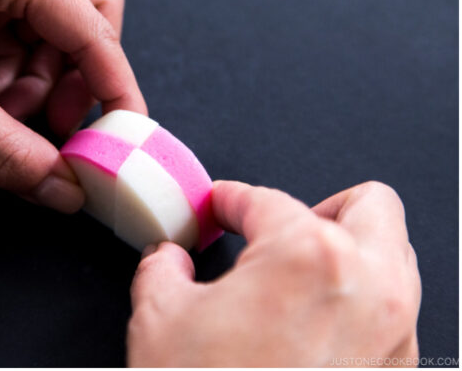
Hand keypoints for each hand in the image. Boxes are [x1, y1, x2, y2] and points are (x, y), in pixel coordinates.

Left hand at [0, 0, 145, 212]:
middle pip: (84, 23)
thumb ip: (7, 151)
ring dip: (31, 89)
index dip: (113, 86)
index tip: (124, 134)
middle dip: (72, 82)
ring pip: (49, 42)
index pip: (93, 26)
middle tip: (55, 125)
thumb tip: (61, 188)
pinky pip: (16, 49)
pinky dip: (6, 85)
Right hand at [128, 180, 420, 365]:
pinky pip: (393, 313)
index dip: (230, 201)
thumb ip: (164, 267)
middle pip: (369, 205)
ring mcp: (392, 331)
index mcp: (306, 254)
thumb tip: (169, 260)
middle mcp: (368, 284)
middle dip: (318, 208)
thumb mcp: (158, 316)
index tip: (220, 209)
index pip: (267, 200)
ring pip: (394, 256)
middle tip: (277, 231)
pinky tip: (309, 324)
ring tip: (295, 277)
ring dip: (348, 253)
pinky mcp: (396, 370)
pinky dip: (358, 304)